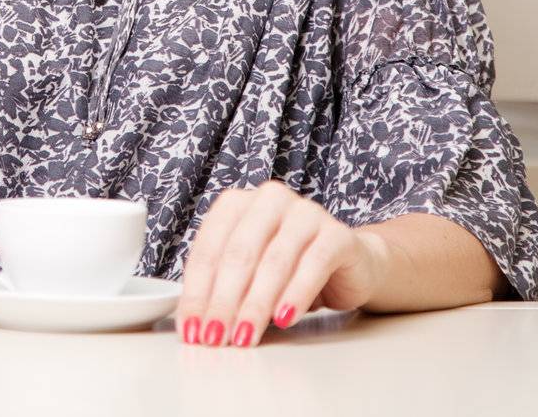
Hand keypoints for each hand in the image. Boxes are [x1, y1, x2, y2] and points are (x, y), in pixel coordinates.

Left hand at [174, 180, 388, 346]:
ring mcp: (305, 212)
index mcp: (237, 203)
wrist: (348, 266)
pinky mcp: (337, 234)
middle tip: (214, 337)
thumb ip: (221, 289)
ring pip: (274, 262)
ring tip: (244, 336)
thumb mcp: (248, 275)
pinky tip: (284, 318)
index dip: (196, 293)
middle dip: (223, 302)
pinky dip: (296, 295)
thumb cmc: (288, 270)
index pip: (208, 250)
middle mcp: (269, 200)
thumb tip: (193, 324)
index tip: (190, 329)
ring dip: (256, 305)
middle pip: (239, 255)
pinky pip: (313, 265)